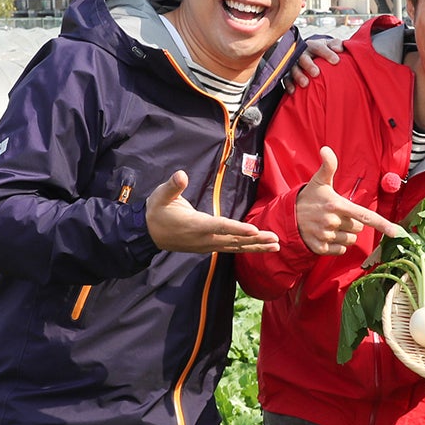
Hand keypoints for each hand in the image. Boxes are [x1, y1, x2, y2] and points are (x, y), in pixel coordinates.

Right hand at [145, 170, 279, 253]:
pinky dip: (247, 249)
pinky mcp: (209, 247)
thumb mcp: (160, 196)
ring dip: (256, 247)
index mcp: (195, 225)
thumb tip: (181, 175)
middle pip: (234, 241)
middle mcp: (204, 239)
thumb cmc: (157, 211)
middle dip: (255, 241)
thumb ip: (172, 186)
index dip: (237, 229)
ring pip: (235, 247)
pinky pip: (232, 249)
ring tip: (276, 246)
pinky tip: (261, 248)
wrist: (148, 233)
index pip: (220, 227)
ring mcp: (207, 245)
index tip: (254, 231)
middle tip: (275, 240)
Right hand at [286, 37, 343, 91]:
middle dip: (308, 65)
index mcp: (313, 46)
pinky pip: (286, 79)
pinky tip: (293, 91)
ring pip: (293, 68)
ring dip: (298, 75)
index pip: (319, 48)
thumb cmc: (325, 52)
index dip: (327, 53)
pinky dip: (289, 85)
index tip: (336, 61)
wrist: (313, 57)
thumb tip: (338, 49)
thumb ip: (337, 45)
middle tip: (316, 73)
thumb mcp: (331, 46)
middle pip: (303, 58)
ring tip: (305, 84)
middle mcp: (301, 54)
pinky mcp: (288, 74)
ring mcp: (294, 64)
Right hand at [296, 147, 402, 255]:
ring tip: (332, 225)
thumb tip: (326, 150)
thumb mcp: (319, 181)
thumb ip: (328, 166)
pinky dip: (337, 245)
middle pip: (359, 228)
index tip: (396, 232)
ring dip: (345, 234)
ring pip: (350, 240)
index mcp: (337, 205)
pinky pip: (340, 250)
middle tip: (339, 216)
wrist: (288, 216)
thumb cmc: (309, 198)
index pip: (365, 216)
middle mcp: (332, 221)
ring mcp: (326, 235)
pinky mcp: (320, 248)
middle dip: (353, 223)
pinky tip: (327, 235)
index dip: (383, 224)